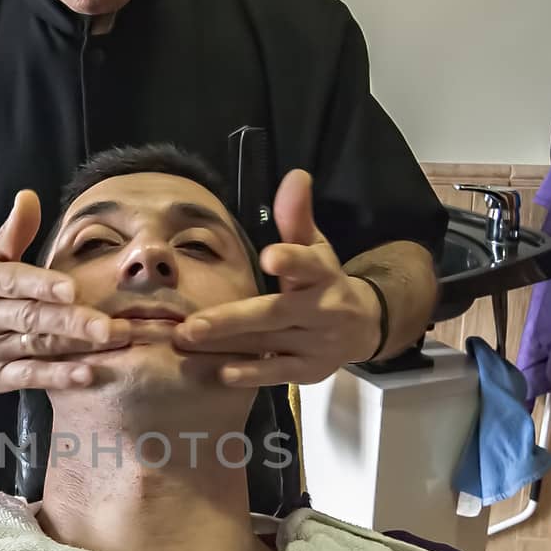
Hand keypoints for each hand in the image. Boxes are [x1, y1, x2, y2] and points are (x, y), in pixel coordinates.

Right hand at [0, 191, 131, 391]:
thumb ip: (14, 232)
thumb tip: (29, 197)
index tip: (71, 289)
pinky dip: (57, 377)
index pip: (12, 282)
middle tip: (110, 325)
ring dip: (76, 347)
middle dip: (71, 321)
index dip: (41, 285)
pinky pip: (28, 377)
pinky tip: (87, 374)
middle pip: (30, 318)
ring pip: (35, 348)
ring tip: (114, 342)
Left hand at [170, 169, 382, 384]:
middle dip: (231, 321)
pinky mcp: (311, 370)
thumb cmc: (324, 281)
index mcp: (323, 274)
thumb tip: (295, 176)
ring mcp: (317, 343)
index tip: (271, 256)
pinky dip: (251, 373)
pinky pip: (278, 373)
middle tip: (190, 326)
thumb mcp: (316, 247)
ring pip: (267, 344)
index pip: (308, 265)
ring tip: (186, 344)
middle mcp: (322, 309)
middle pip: (274, 313)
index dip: (291, 261)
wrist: (363, 326)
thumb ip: (297, 217)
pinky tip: (221, 373)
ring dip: (226, 347)